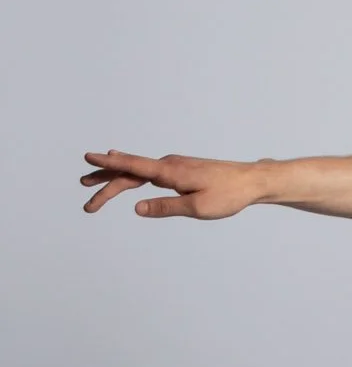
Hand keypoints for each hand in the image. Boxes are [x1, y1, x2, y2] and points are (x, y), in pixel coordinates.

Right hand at [80, 150, 262, 218]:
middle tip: (87, 202)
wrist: (250, 181)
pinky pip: (148, 172)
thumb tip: (137, 209)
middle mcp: (168, 165)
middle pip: (129, 172)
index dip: (108, 163)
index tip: (87, 157)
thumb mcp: (197, 208)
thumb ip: (165, 207)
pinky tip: (123, 172)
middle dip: (105, 185)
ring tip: (94, 188)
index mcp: (170, 172)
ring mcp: (173, 166)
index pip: (133, 166)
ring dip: (115, 181)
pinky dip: (131, 175)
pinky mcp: (179, 171)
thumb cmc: (228, 195)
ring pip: (137, 172)